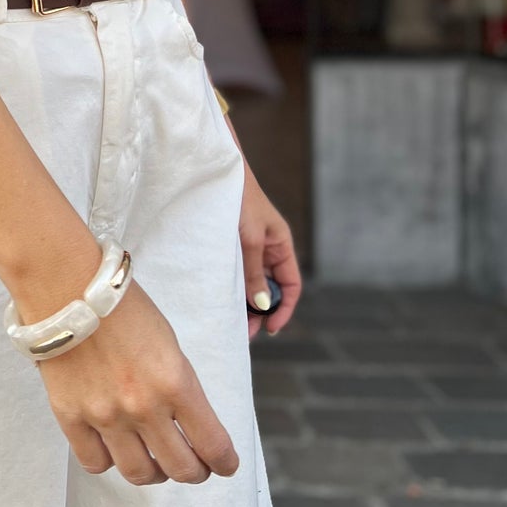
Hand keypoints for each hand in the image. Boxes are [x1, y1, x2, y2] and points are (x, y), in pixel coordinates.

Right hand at [35, 281, 239, 485]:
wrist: (67, 286)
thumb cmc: (123, 307)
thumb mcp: (168, 344)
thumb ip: (179, 386)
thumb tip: (187, 422)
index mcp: (176, 382)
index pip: (213, 445)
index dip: (224, 463)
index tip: (224, 465)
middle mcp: (143, 406)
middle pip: (181, 469)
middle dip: (194, 471)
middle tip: (192, 464)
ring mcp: (105, 415)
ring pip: (139, 474)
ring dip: (153, 472)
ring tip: (152, 460)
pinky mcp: (70, 416)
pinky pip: (95, 462)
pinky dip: (108, 460)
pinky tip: (112, 447)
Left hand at [239, 165, 301, 339]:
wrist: (216, 173)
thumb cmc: (238, 200)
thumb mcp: (249, 239)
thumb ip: (254, 273)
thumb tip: (264, 306)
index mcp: (281, 246)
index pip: (291, 285)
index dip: (285, 309)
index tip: (271, 328)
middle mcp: (267, 250)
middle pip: (271, 289)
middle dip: (261, 312)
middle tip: (243, 332)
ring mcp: (249, 249)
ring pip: (252, 283)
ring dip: (245, 303)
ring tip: (232, 322)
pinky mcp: (231, 247)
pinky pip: (236, 273)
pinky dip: (232, 288)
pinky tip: (222, 301)